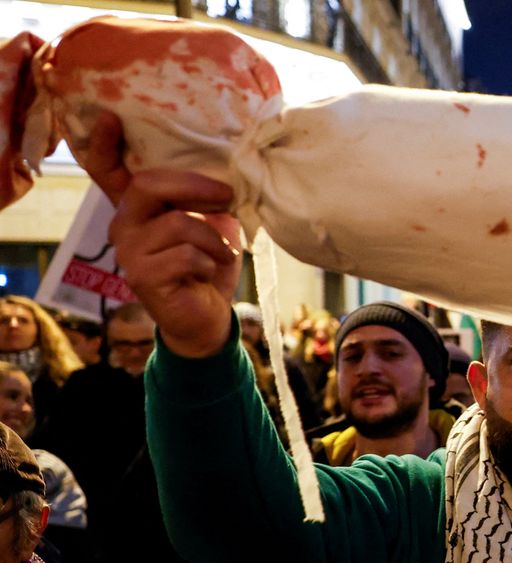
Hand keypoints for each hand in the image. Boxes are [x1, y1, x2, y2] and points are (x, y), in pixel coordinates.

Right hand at [88, 112, 240, 356]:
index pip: (108, 171)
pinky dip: (209, 262)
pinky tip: (209, 272)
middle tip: (228, 196)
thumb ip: (205, 199)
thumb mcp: (210, 223)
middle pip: (149, 185)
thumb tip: (227, 173)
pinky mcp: (141, 277)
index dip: (103, 145)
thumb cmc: (208, 265)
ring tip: (222, 252)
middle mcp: (123, 225)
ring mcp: (129, 252)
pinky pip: (186, 255)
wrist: (207, 317)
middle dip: (196, 186)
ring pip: (178, 223)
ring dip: (214, 238)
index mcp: (137, 208)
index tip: (108, 117)